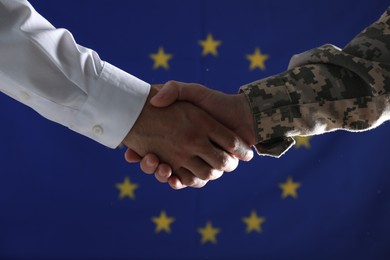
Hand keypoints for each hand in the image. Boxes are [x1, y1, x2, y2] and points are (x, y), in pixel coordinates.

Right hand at [122, 84, 252, 188]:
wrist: (242, 117)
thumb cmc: (216, 102)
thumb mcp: (192, 92)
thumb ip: (174, 90)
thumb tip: (155, 101)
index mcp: (173, 133)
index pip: (147, 146)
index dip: (136, 153)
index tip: (130, 154)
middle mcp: (179, 149)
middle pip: (155, 164)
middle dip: (148, 166)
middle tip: (148, 160)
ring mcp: (191, 160)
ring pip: (169, 175)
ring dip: (162, 175)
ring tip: (162, 168)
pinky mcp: (204, 168)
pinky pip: (188, 180)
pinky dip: (181, 182)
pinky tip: (175, 179)